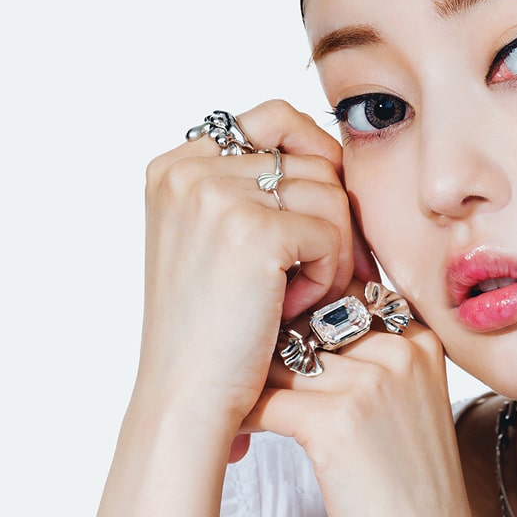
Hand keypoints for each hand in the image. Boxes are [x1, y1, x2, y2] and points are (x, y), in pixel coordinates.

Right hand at [137, 100, 376, 437]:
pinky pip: (332, 232)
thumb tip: (338, 154)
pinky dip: (328, 275)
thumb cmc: (214, 329)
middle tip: (318, 273)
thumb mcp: (221, 241)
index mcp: (177, 166)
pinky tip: (292, 308)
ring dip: (331, 251)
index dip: (315, 154)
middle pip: (312, 159)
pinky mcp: (254, 231)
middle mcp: (190, 169)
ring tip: (293, 296)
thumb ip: (257, 188)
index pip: (274, 117)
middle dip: (331, 217)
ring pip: (330, 194)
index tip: (327, 205)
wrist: (187, 398)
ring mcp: (217, 195)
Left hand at [239, 302, 486, 516]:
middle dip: (273, 339)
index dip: (306, 312)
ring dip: (250, 376)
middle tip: (237, 359)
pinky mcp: (337, 421)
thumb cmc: (414, 489)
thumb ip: (375, 361)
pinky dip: (243, 415)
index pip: (349, 294)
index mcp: (421, 339)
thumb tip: (300, 335)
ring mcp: (371, 382)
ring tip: (227, 394)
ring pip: (284, 356)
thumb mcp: (412, 405)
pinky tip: (237, 429)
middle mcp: (400, 350)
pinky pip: (267, 400)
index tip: (273, 330)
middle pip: (313, 320)